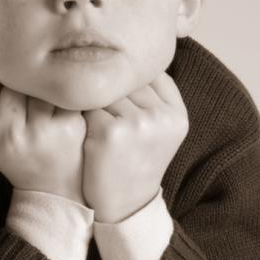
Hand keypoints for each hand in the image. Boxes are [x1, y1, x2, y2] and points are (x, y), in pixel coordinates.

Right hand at [0, 47, 87, 204]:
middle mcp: (13, 137)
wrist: (56, 191)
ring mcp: (43, 132)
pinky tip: (61, 106)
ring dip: (40, 88)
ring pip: (37, 86)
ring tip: (43, 103)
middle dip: (18, 85)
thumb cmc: (18, 154)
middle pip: (11, 85)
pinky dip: (61, 94)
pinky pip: (61, 92)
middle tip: (26, 98)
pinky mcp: (71, 126)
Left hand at [82, 71, 187, 222]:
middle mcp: (162, 116)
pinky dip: (82, 116)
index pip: (147, 73)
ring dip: (93, 103)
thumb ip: (152, 95)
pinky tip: (87, 133)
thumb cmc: (135, 161)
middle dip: (109, 92)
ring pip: (104, 91)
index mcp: (177, 113)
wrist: (124, 207)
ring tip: (96, 126)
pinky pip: (88, 106)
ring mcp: (138, 124)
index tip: (119, 99)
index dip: (127, 82)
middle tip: (104, 115)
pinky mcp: (111, 132)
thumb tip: (130, 52)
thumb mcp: (158, 129)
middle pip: (124, 80)